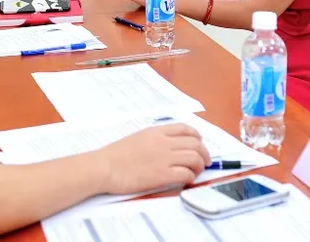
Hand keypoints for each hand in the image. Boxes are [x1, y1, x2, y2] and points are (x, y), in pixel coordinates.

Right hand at [89, 124, 210, 194]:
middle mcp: (164, 142)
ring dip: (200, 166)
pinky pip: (186, 174)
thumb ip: (155, 139)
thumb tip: (169, 146)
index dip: (197, 136)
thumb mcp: (137, 137)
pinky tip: (187, 180)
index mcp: (156, 132)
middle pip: (195, 143)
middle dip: (204, 153)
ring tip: (196, 172)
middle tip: (205, 161)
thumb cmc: (115, 155)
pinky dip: (191, 177)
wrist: (105, 167)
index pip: (185, 128)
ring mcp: (164, 158)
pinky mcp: (163, 174)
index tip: (199, 143)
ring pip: (195, 158)